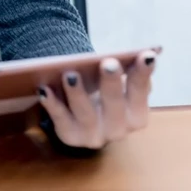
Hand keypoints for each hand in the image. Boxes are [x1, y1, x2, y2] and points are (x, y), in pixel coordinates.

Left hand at [38, 50, 156, 149]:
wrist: (81, 119)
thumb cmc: (102, 95)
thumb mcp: (116, 84)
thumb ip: (129, 71)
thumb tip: (146, 55)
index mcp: (136, 114)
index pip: (141, 92)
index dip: (143, 74)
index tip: (146, 55)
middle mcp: (119, 128)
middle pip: (115, 104)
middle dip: (112, 83)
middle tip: (108, 62)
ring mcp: (94, 135)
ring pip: (86, 114)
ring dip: (78, 94)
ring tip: (70, 74)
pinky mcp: (70, 136)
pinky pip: (60, 119)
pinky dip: (52, 104)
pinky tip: (44, 89)